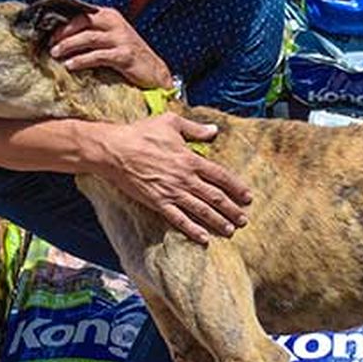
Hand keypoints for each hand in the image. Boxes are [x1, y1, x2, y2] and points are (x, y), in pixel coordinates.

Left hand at [47, 4, 171, 89]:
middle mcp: (115, 23)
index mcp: (109, 15)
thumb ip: (92, 33)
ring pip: (88, 38)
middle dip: (63, 34)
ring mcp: (121, 38)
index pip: (81, 13)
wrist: (154, 72)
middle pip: (82, 22)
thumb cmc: (127, 55)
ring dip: (69, 46)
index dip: (62, 22)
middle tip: (49, 45)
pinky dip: (82, 60)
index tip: (47, 32)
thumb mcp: (110, 38)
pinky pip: (98, 56)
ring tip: (55, 55)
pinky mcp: (124, 55)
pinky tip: (71, 66)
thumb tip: (62, 36)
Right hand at [94, 113, 251, 243]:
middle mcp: (185, 178)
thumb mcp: (170, 122)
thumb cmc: (141, 133)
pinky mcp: (158, 202)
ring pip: (201, 211)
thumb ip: (195, 128)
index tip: (248, 197)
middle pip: (215, 197)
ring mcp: (172, 192)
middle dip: (232, 210)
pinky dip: (192, 230)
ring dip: (218, 222)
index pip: (221, 176)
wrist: (115, 150)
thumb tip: (214, 130)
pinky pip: (178, 219)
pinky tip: (204, 238)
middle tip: (244, 220)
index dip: (236, 188)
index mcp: (190, 159)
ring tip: (230, 231)